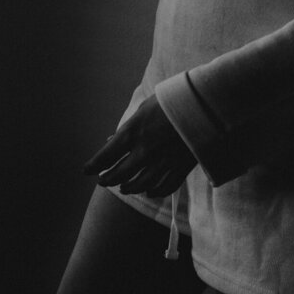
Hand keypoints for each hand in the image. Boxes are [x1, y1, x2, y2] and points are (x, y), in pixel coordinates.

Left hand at [82, 94, 197, 196]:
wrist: (206, 102)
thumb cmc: (171, 100)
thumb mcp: (143, 109)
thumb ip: (127, 128)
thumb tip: (111, 140)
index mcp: (132, 133)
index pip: (105, 157)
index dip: (93, 166)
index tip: (86, 170)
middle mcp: (145, 151)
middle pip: (120, 174)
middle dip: (108, 180)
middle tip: (102, 181)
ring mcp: (164, 161)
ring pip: (141, 184)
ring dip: (129, 188)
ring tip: (123, 189)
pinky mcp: (182, 167)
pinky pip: (166, 186)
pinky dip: (156, 191)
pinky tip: (149, 192)